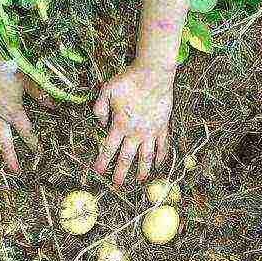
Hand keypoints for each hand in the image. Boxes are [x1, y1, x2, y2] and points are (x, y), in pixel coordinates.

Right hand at [0, 54, 50, 170]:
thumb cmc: (4, 70)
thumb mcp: (26, 81)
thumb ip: (39, 94)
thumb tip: (55, 104)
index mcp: (13, 112)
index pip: (26, 132)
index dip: (33, 143)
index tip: (38, 154)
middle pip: (5, 141)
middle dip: (10, 157)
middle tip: (14, 171)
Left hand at [93, 64, 173, 184]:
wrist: (153, 75)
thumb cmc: (129, 81)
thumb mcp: (106, 91)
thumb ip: (99, 109)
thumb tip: (99, 124)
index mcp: (119, 125)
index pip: (108, 148)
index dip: (103, 161)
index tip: (98, 172)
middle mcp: (135, 133)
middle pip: (126, 158)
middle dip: (121, 173)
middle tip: (117, 185)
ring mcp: (150, 132)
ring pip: (146, 157)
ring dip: (142, 170)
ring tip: (140, 181)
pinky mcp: (162, 127)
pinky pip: (163, 146)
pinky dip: (161, 157)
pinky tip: (158, 165)